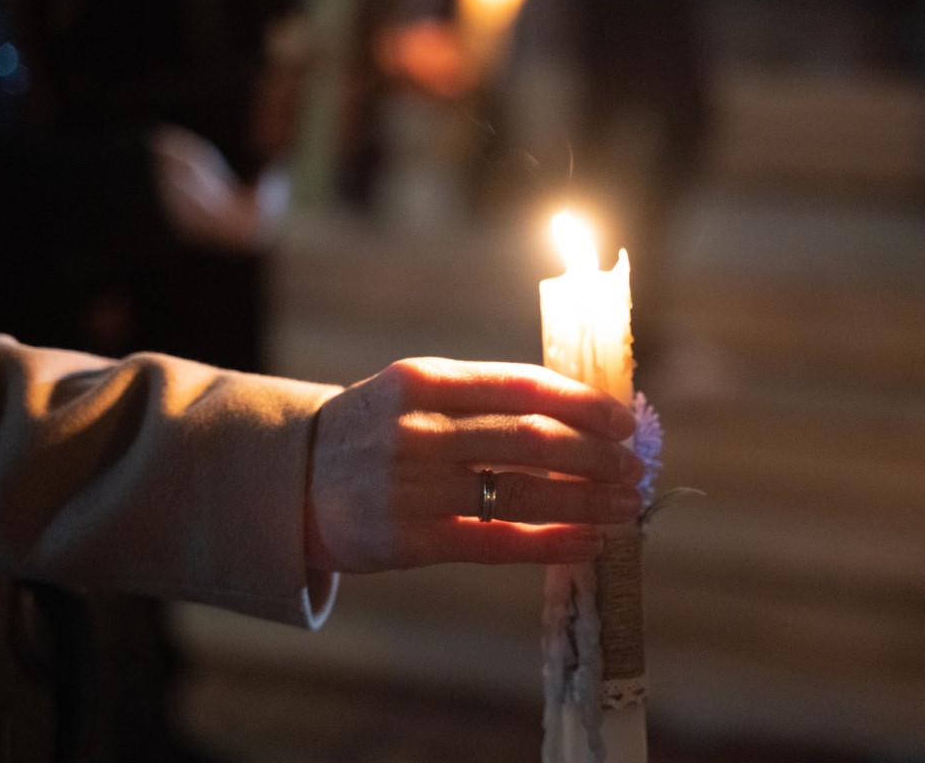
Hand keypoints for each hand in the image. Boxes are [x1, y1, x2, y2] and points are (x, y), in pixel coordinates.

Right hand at [306, 358, 643, 572]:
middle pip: (530, 439)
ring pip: (520, 492)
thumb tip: (577, 413)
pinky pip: (495, 543)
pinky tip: (587, 543)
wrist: (290, 481)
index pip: (521, 385)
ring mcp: (411, 487)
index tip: (623, 419)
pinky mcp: (408, 541)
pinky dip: (550, 543)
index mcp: (423, 380)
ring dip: (585, 500)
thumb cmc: (372, 430)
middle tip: (633, 466)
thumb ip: (481, 397)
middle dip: (595, 454)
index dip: (582, 402)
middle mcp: (418, 430)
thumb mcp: (413, 392)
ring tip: (625, 505)